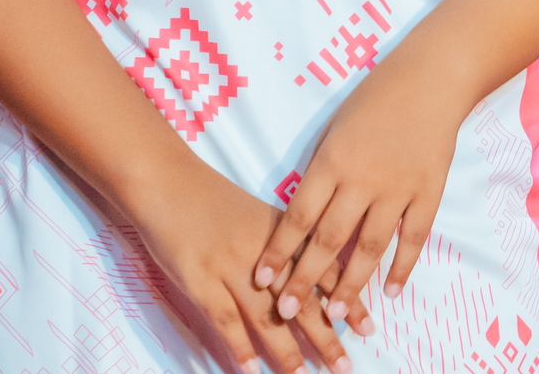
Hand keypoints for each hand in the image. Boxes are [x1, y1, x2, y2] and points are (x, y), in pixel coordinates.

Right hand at [134, 161, 352, 372]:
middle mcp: (266, 253)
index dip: (348, 301)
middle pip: (302, 299)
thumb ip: (287, 245)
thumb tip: (313, 279)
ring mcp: (232, 267)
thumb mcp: (262, 215)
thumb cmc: (215, 201)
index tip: (369, 328)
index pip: (325, 272)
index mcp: (287, 234)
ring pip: (266, 315)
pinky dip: (239, 346)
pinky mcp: (200, 280)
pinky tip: (252, 369)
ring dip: (286, 350)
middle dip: (326, 335)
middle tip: (344, 365)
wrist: (169, 183)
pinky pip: (224, 319)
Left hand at [253, 64, 466, 344]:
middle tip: (286, 310)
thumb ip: (321, 173)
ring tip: (335, 313)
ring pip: (370, 246)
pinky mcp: (429, 191)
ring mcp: (399, 188)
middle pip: (329, 239)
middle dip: (304, 278)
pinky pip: (414, 237)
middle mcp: (363, 179)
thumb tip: (304, 219)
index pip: (298, 217)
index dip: (278, 252)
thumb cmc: (376, 98)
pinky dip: (403, 266)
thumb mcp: (334, 129)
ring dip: (350, 283)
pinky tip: (390, 291)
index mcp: (333, 162)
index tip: (260, 279)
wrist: (432, 78)